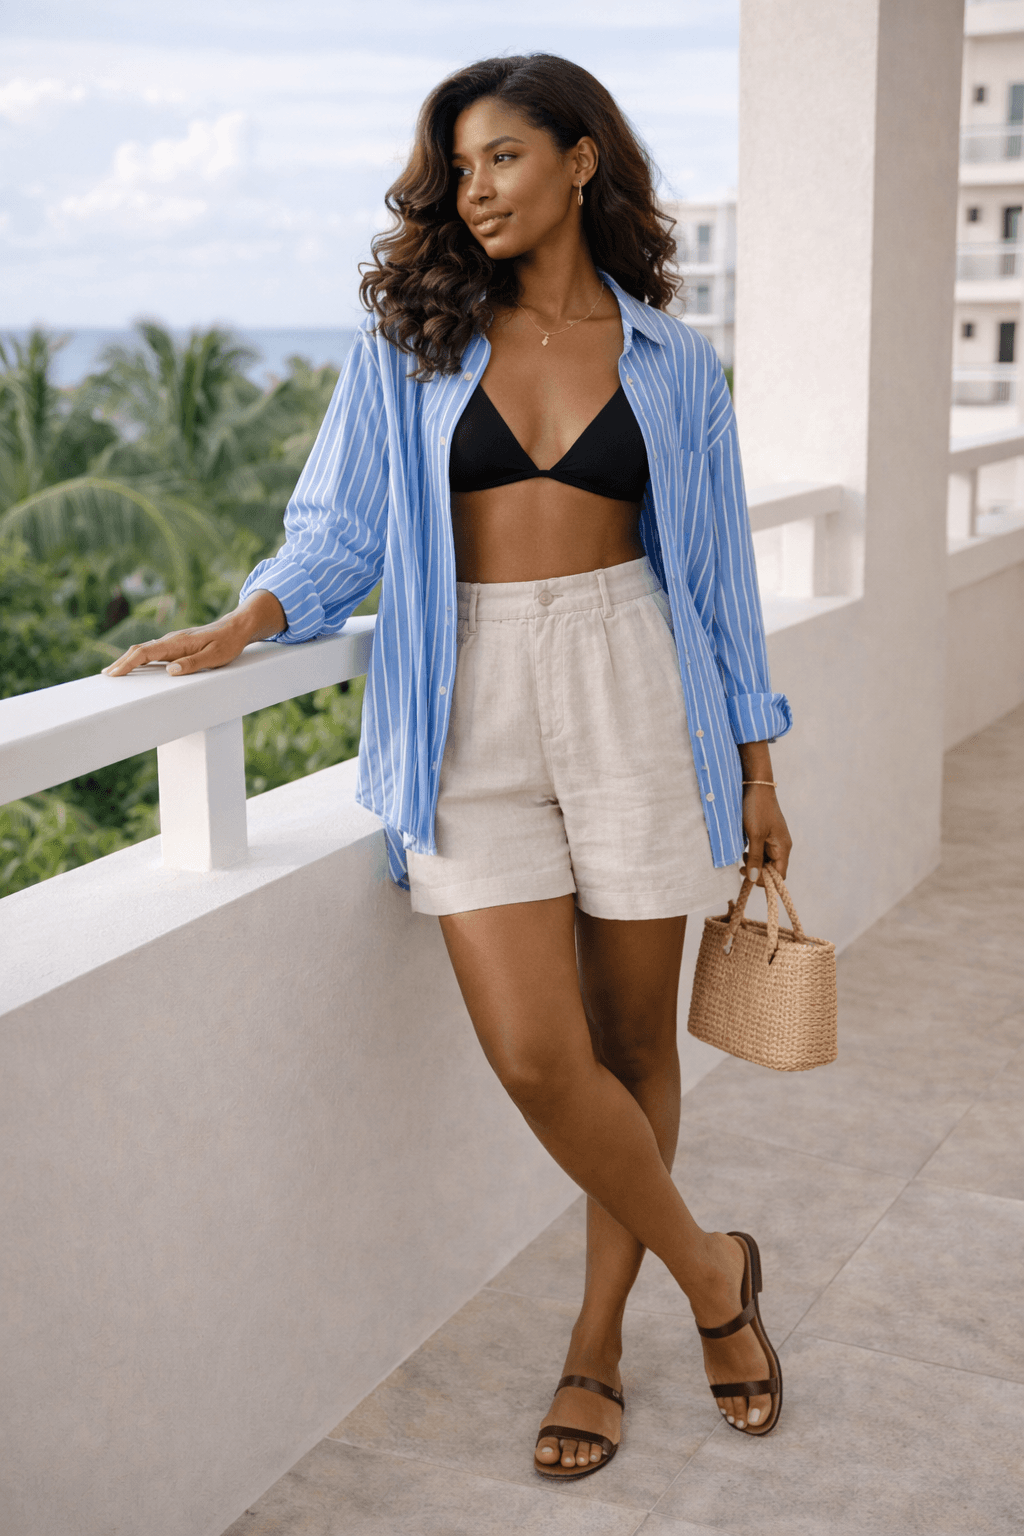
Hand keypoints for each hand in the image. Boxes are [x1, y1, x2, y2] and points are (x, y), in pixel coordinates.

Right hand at [101, 590, 285, 677]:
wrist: (236, 627)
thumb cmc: (227, 643)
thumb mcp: (215, 657)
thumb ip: (193, 663)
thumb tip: (170, 670)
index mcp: (177, 643)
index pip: (145, 653)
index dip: (128, 663)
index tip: (115, 673)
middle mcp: (171, 640)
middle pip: (139, 650)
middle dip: (121, 662)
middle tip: (106, 676)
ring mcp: (172, 641)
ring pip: (144, 650)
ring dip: (128, 660)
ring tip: (114, 673)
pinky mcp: (175, 644)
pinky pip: (152, 651)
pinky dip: (138, 658)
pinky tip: (134, 665)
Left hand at [742, 784, 791, 885]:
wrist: (755, 785)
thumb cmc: (757, 809)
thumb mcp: (754, 835)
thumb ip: (755, 858)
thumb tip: (755, 879)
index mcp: (783, 847)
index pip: (779, 875)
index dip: (766, 881)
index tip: (749, 877)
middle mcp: (781, 845)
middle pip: (772, 869)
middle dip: (758, 872)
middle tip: (741, 868)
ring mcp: (774, 839)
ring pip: (766, 860)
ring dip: (754, 863)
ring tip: (742, 858)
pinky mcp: (766, 833)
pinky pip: (762, 850)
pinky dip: (753, 854)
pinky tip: (744, 851)